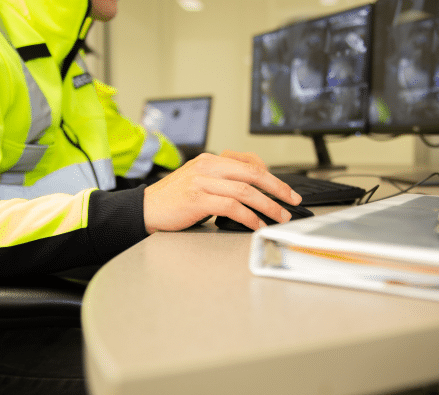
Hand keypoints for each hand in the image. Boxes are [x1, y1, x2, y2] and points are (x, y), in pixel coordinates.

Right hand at [143, 150, 301, 233]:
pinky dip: (249, 217)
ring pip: (245, 190)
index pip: (250, 162)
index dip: (272, 176)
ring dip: (267, 205)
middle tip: (292, 201)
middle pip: (252, 173)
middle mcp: (207, 166)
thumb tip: (253, 191)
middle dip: (277, 188)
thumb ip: (222, 180)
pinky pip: (231, 207)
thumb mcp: (199, 181)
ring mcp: (202, 182)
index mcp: (210, 160)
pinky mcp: (197, 199)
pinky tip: (257, 224)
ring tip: (279, 216)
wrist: (146, 208)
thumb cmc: (173, 199)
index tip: (285, 190)